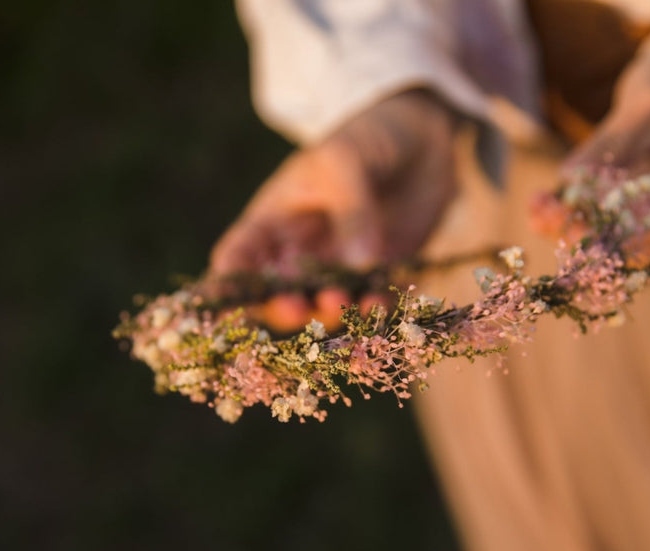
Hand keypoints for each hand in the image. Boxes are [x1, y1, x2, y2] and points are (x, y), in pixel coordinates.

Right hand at [208, 89, 457, 330]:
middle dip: (279, 307)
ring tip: (341, 301)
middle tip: (296, 308)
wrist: (424, 140)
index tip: (226, 304)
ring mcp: (338, 268)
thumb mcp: (346, 160)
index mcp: (273, 219)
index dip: (226, 284)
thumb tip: (357, 264)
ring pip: (321, 306)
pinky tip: (379, 305)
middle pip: (274, 295)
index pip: (237, 257)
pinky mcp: (377, 276)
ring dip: (327, 312)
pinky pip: (369, 303)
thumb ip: (349, 210)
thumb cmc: (367, 138)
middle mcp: (299, 252)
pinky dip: (371, 310)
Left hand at [559, 47, 649, 262]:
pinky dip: (579, 220)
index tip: (571, 224)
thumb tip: (568, 177)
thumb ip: (615, 140)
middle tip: (541, 217)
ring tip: (536, 210)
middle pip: (641, 246)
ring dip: (575, 231)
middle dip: (587, 235)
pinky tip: (541, 207)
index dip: (618, 233)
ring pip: (622, 246)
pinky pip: (614, 232)